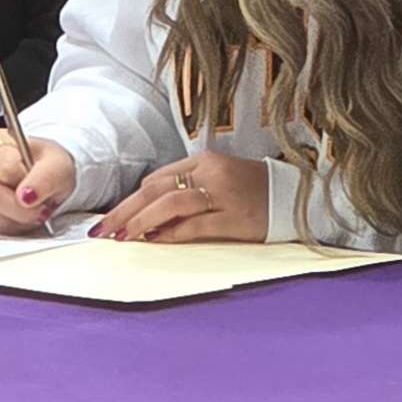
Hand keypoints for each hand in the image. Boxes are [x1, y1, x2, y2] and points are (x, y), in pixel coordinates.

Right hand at [0, 129, 75, 233]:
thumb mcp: (59, 164)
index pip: (5, 168)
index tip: (42, 190)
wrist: (48, 180)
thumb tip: (25, 197)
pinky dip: (15, 226)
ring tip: (33, 206)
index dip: (27, 183)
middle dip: (19, 206)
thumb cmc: (49, 165)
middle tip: (41, 208)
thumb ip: (46, 177)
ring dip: (20, 217)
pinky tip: (24, 214)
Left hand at [95, 148, 270, 244]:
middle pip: (156, 189)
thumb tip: (150, 217)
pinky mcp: (235, 218)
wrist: (298, 196)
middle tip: (102, 229)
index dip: (133, 199)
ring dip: (141, 221)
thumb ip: (188, 190)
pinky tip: (154, 241)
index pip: (158, 178)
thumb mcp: (220, 180)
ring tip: (122, 237)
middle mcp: (212, 173)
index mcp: (205, 160)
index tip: (115, 217)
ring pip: (171, 204)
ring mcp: (223, 194)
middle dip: (125, 210)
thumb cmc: (255, 191)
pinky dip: (171, 233)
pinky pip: (194, 224)